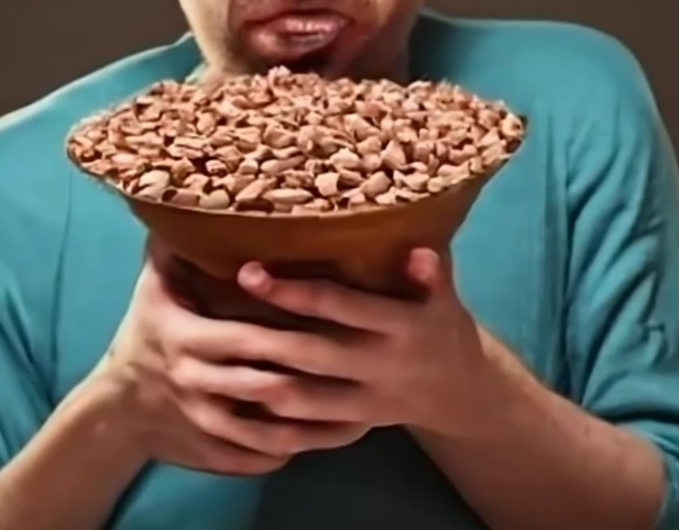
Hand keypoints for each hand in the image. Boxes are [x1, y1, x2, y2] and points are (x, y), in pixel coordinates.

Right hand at [96, 240, 371, 475]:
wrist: (116, 409)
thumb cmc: (142, 335)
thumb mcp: (150, 290)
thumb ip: (170, 249)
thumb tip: (185, 197)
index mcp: (188, 341)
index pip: (246, 336)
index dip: (286, 329)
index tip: (330, 320)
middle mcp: (198, 385)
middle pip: (266, 385)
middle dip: (312, 378)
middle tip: (361, 367)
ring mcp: (207, 425)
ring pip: (269, 433)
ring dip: (313, 427)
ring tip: (361, 415)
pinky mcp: (214, 454)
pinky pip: (259, 459)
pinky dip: (292, 451)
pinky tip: (326, 439)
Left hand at [223, 248, 488, 437]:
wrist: (461, 391)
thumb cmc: (439, 324)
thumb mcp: (444, 297)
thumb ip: (431, 273)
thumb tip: (417, 247)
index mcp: (401, 326)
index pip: (339, 306)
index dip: (293, 291)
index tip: (250, 272)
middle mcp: (381, 366)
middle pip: (314, 354)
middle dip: (265, 335)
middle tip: (218, 318)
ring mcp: (368, 403)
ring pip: (307, 400)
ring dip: (263, 384)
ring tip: (221, 362)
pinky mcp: (357, 426)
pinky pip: (312, 432)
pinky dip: (277, 424)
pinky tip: (242, 408)